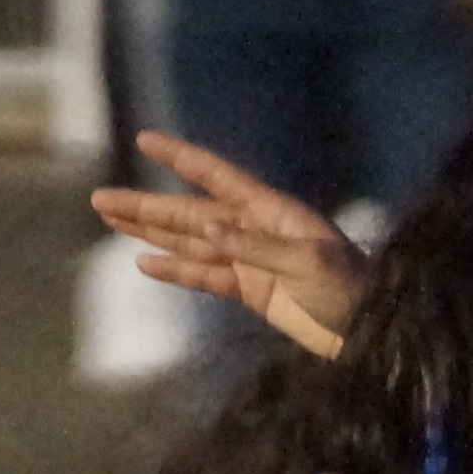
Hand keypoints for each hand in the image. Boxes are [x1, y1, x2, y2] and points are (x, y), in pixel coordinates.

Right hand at [94, 131, 371, 360]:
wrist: (372, 332)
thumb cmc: (352, 290)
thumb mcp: (309, 263)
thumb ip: (258, 247)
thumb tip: (210, 230)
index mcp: (271, 211)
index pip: (216, 176)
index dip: (180, 158)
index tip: (145, 141)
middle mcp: (255, 229)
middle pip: (190, 212)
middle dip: (146, 206)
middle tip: (100, 199)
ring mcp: (251, 260)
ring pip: (190, 242)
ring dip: (151, 232)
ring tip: (111, 221)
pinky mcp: (252, 291)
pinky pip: (205, 276)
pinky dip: (175, 269)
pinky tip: (145, 263)